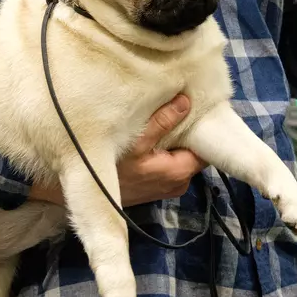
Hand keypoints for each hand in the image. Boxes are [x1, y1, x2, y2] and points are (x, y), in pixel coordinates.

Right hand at [29, 95, 205, 206]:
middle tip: (182, 109)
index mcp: (179, 171)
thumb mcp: (135, 141)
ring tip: (166, 121)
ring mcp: (168, 186)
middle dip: (190, 133)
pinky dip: (166, 151)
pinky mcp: (158, 186)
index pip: (207, 149)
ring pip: (182, 157)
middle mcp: (179, 183)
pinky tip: (155, 138)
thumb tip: (185, 102)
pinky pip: (171, 164)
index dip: (205, 129)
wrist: (88, 194)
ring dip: (176, 142)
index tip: (200, 109)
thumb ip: (162, 121)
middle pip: (195, 152)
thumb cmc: (110, 168)